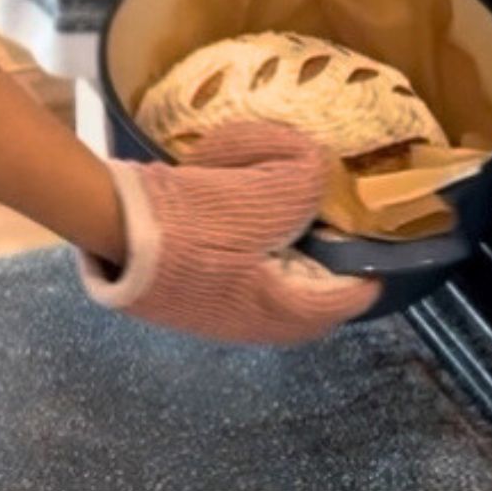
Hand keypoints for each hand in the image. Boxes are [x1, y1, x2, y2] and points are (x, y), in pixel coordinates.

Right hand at [77, 123, 378, 343]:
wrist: (113, 227)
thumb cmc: (189, 218)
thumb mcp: (257, 192)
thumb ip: (302, 179)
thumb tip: (319, 167)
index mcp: (276, 307)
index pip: (342, 301)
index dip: (366, 276)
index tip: (378, 249)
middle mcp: (249, 323)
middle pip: (308, 307)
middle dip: (329, 277)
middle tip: (339, 236)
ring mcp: (215, 316)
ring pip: (274, 298)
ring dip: (293, 269)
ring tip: (299, 226)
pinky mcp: (189, 300)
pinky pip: (245, 287)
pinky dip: (262, 262)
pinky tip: (251, 227)